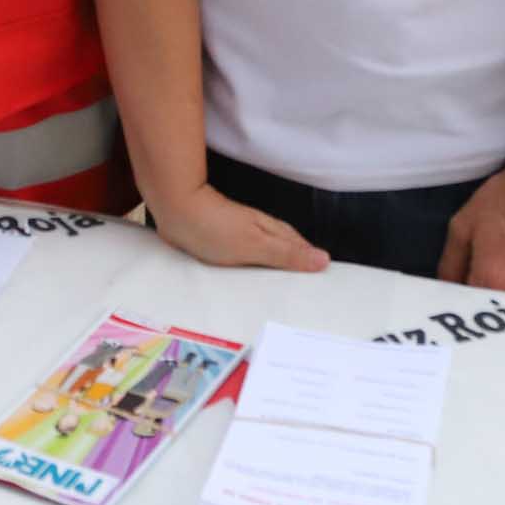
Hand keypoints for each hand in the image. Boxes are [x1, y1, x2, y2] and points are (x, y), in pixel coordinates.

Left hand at [149, 185, 327, 273]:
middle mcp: (262, 231)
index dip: (313, 265)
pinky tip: (251, 277)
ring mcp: (244, 234)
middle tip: (307, 293)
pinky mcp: (226, 241)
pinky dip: (255, 267)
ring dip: (276, 268)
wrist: (178, 212)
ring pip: (268, 253)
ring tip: (283, 290)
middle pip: (287, 250)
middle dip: (298, 267)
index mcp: (274, 232)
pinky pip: (249, 256)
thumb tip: (324, 259)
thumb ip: (288, 255)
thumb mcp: (257, 245)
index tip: (326, 284)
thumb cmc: (216, 228)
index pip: (303, 250)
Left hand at [441, 167, 504, 301]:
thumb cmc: (503, 201)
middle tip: (483, 301)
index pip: (471, 311)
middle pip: (500, 318)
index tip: (462, 304)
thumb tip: (446, 293)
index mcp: (491, 277)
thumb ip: (450, 265)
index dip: (465, 309)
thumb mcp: (462, 226)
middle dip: (489, 313)